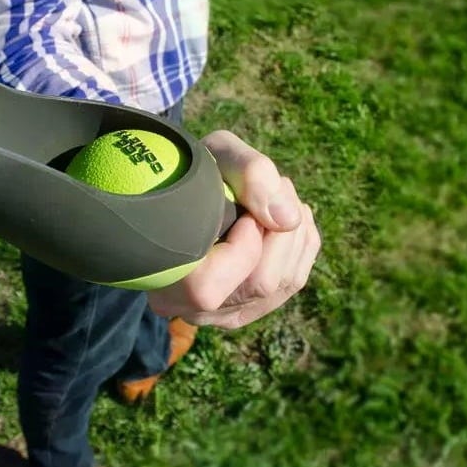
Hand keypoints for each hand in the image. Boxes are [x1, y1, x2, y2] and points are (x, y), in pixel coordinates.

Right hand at [147, 130, 320, 328]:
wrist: (187, 185)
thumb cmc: (195, 169)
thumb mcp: (215, 153)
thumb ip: (250, 172)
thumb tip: (290, 219)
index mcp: (164, 278)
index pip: (210, 286)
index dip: (241, 243)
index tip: (245, 207)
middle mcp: (192, 309)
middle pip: (259, 284)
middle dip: (280, 231)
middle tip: (278, 186)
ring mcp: (225, 313)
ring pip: (284, 283)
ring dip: (295, 233)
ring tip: (283, 195)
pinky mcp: (254, 305)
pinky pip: (293, 281)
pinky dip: (302, 244)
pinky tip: (291, 216)